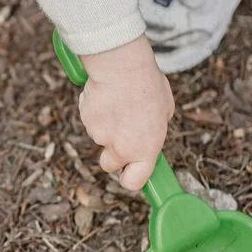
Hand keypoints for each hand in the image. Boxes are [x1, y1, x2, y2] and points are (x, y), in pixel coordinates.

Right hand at [79, 36, 173, 189]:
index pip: (133, 182)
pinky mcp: (86, 120)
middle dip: (112, 153)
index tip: (132, 171)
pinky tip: (106, 95)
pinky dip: (96, 110)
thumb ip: (154, 128)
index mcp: (145, 150)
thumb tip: (149, 129)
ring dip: (106, 125)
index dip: (130, 177)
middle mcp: (120, 149)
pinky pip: (90, 119)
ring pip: (99, 137)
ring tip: (118, 102)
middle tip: (121, 133)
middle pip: (108, 165)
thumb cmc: (148, 86)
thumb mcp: (165, 110)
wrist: (123, 68)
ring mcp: (100, 136)